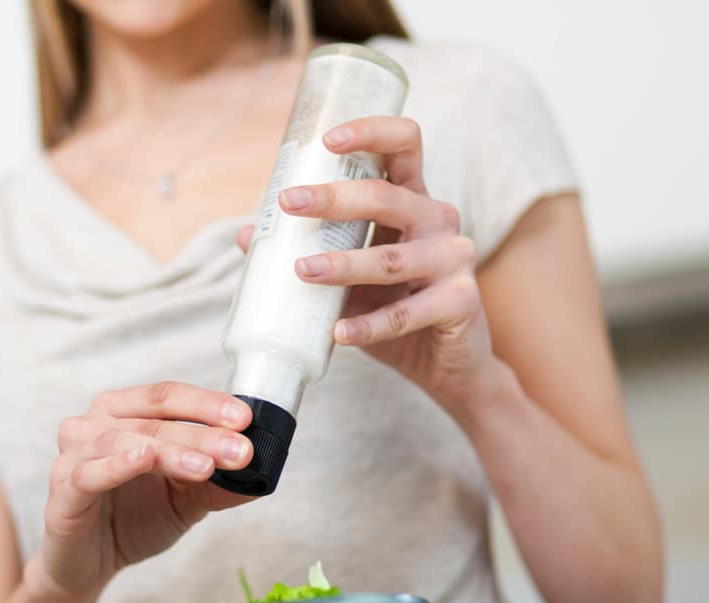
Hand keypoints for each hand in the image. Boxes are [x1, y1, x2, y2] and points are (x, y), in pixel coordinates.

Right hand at [31, 382, 255, 602]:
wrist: (89, 567)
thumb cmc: (132, 519)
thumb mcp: (185, 500)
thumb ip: (218, 485)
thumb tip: (263, 477)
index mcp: (123, 414)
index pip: (168, 396)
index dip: (207, 404)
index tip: (246, 418)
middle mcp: (94, 425)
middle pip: (153, 418)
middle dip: (202, 433)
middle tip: (241, 450)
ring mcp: (73, 456)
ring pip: (125, 440)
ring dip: (171, 450)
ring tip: (207, 465)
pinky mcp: (62, 493)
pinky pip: (88, 473)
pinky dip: (117, 464)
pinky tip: (143, 459)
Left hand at [237, 116, 503, 413]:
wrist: (446, 364)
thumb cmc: (394, 308)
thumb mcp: (350, 277)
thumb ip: (311, 251)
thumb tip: (246, 236)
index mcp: (413, 201)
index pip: (404, 145)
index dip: (371, 132)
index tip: (327, 141)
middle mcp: (438, 221)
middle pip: (388, 197)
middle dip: (334, 198)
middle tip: (290, 204)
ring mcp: (454, 259)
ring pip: (392, 258)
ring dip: (344, 264)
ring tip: (302, 270)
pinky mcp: (461, 302)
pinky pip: (407, 313)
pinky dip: (369, 326)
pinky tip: (338, 333)